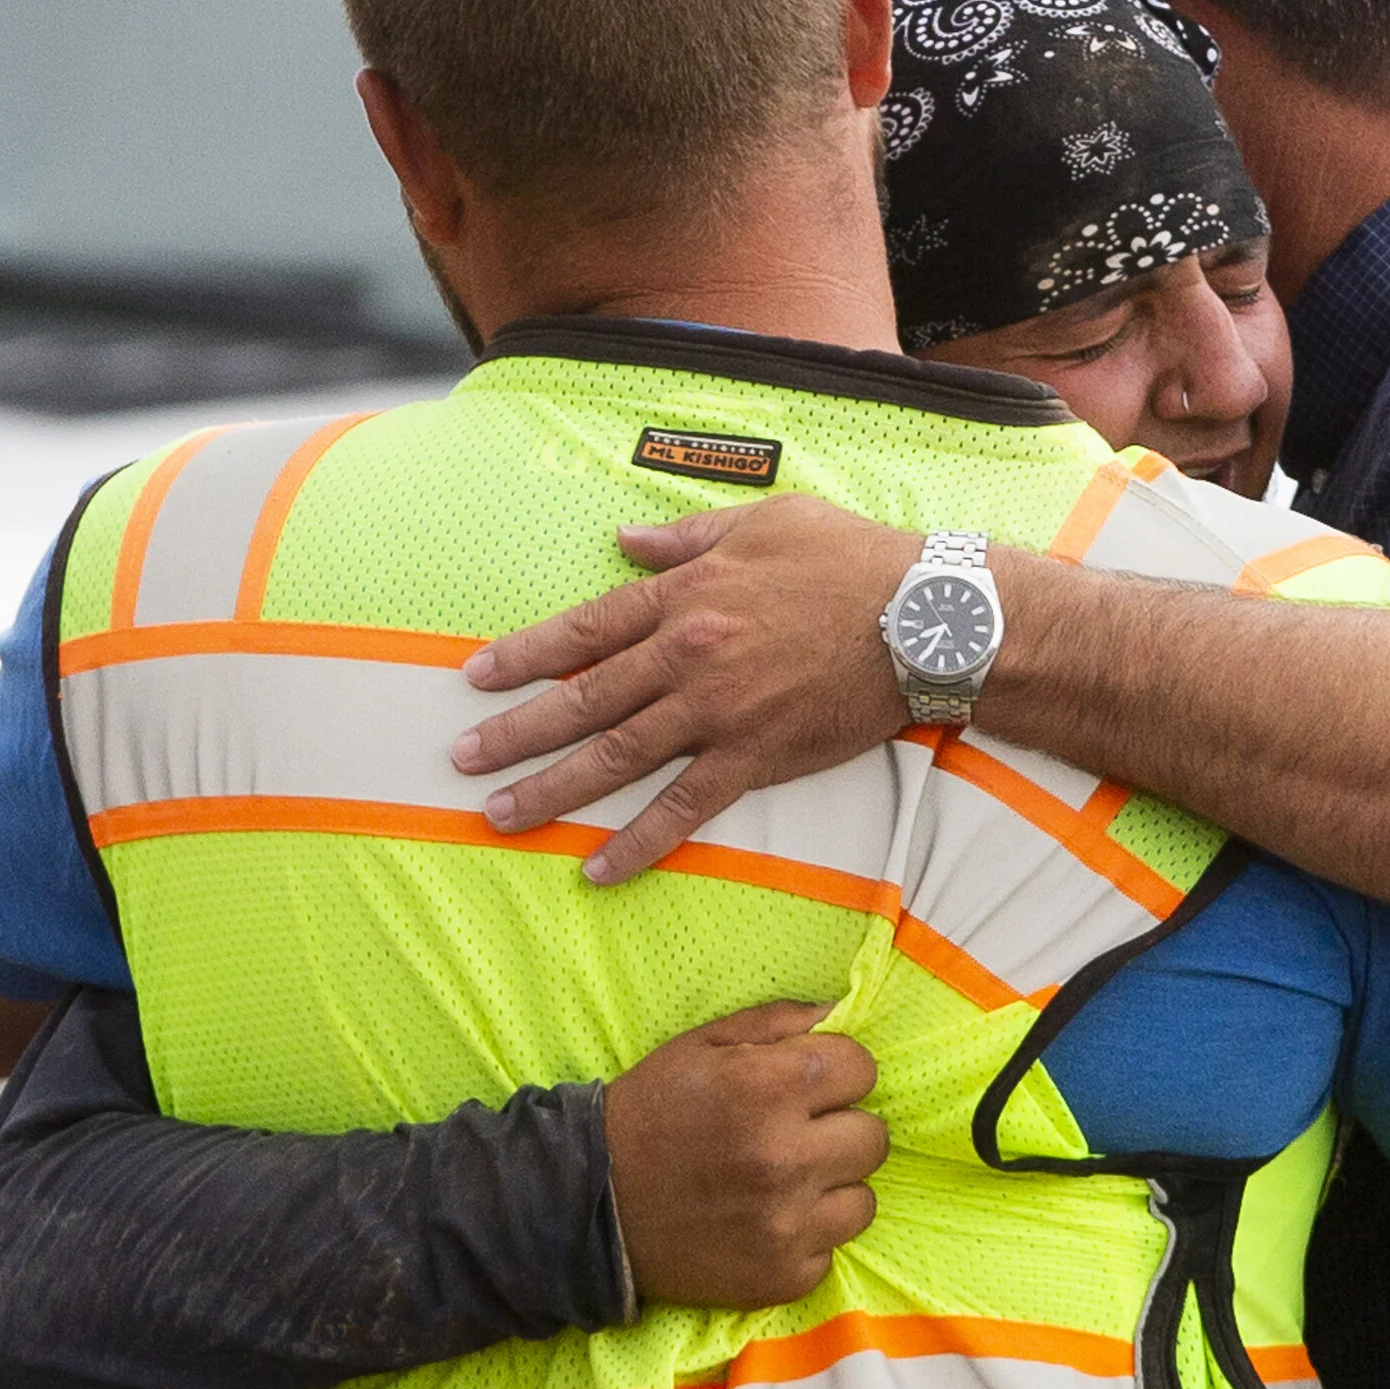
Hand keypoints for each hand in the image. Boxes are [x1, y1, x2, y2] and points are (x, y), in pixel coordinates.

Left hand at [453, 495, 918, 883]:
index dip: (525, 655)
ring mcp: (718, 712)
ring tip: (501, 815)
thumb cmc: (852, 559)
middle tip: (463, 760)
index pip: (585, 630)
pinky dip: (640, 841)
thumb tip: (625, 540)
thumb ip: (687, 537)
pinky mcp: (756, 757)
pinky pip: (686, 807)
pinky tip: (599, 867)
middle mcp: (688, 656)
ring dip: (553, 789)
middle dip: (517, 731)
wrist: (926, 618)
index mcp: (685, 595)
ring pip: (617, 757)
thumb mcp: (765, 521)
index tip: (475, 677)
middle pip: (583, 700)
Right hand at [602, 1002, 888, 1309]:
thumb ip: (780, 1022)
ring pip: (863, 1199)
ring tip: (786, 1181)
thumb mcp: (705, 1044)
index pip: (863, 1070)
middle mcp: (787, 1159)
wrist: (590, 1204)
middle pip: (873, 1137)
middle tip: (796, 1134)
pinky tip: (766, 1221)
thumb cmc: (652, 1110)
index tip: (808, 1085)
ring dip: (832, 1187)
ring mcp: (788, 1226)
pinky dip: (805, 1235)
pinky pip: (831, 1249)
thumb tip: (843, 1012)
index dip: (837, 1072)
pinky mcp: (782, 1278)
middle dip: (840, 1128)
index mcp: (770, 1089)